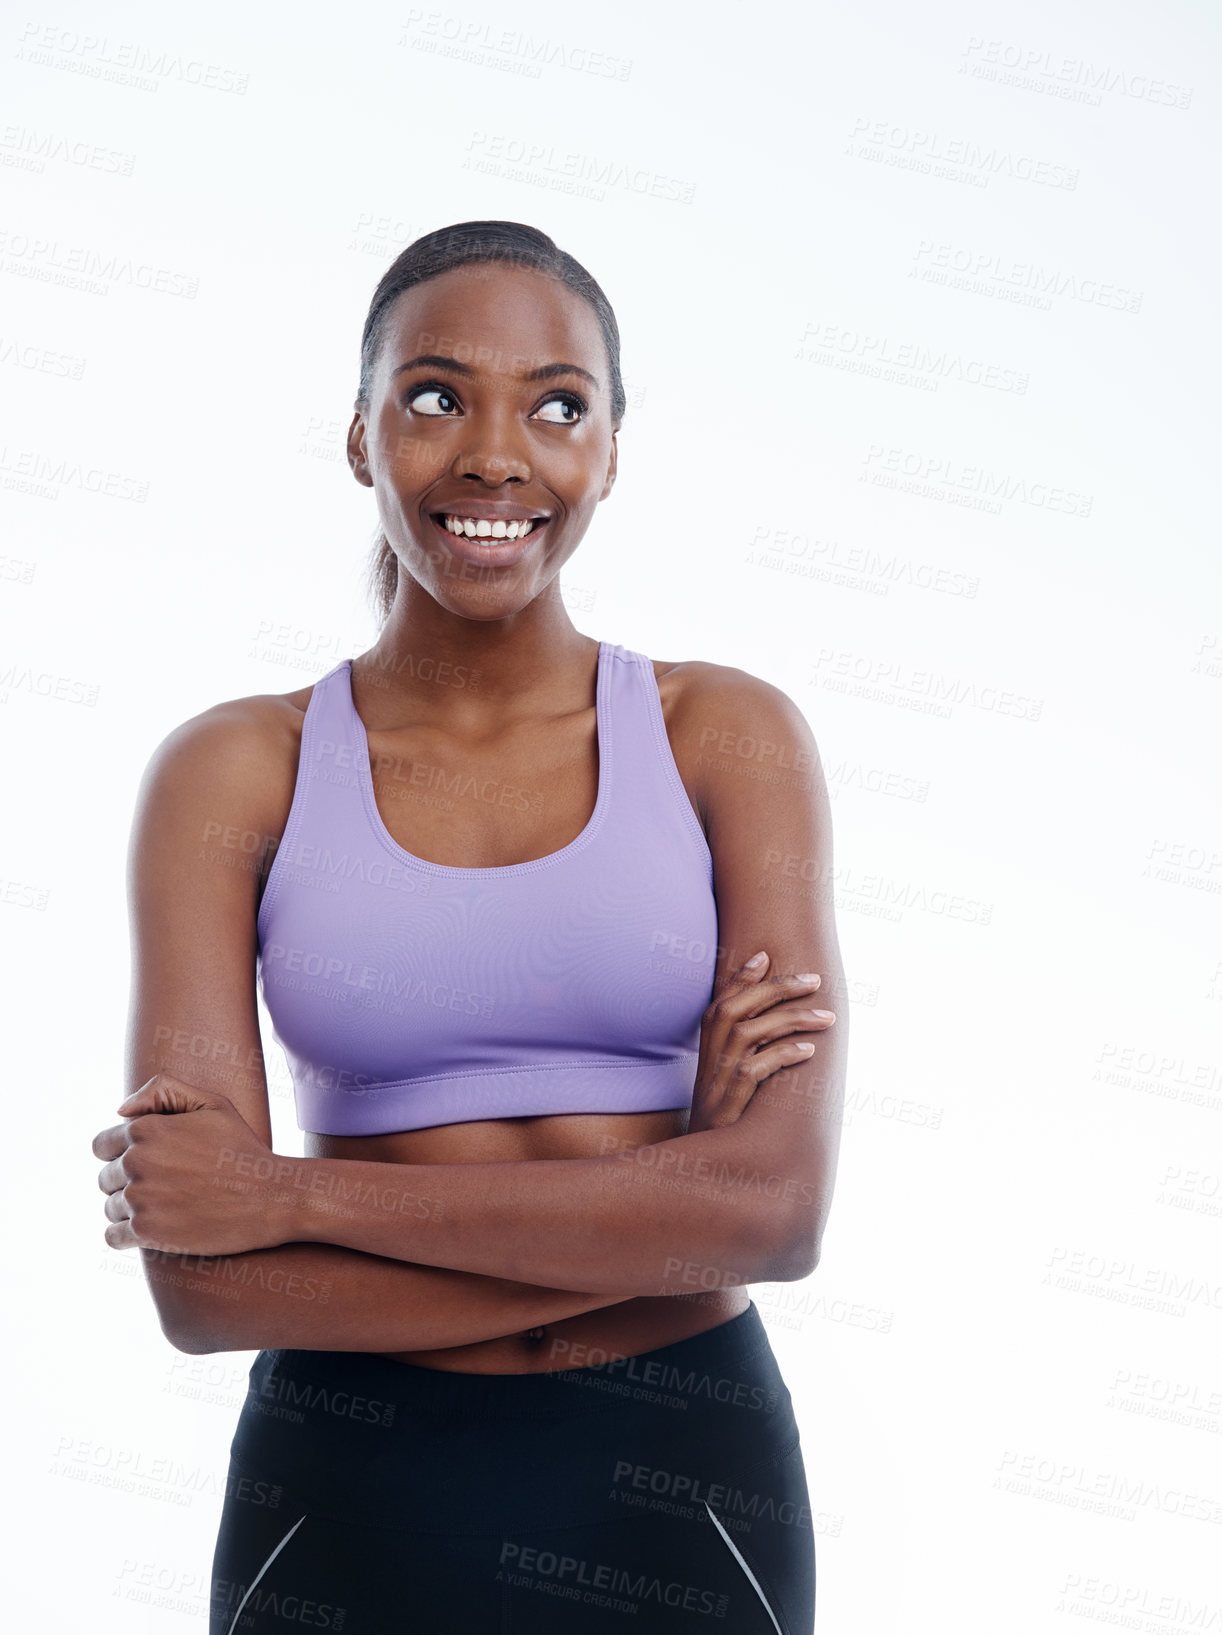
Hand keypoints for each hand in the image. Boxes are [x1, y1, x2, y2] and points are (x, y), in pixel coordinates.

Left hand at [91, 1072, 294, 1254]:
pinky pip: (113, 1236)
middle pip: (106, 1178)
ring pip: (110, 1207)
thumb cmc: (242, 1149)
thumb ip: (163, 1091)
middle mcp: (137, 1161)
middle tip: (164, 1187)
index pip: (102, 1145)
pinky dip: (126, 1235)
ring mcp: (140, 1197)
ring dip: (129, 1210)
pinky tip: (152, 1229)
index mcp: (145, 1129)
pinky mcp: (148, 1231)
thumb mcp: (213, 1104)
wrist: (271, 1196)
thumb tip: (119, 1112)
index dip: (122, 1153)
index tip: (148, 1163)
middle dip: (128, 1182)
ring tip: (164, 1208)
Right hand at [688, 952, 833, 1132]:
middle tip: (814, 980)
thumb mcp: (728, 1077)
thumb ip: (746, 1049)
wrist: (706, 1163)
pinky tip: (809, 1050)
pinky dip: (782, 1055)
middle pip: (735, 1008)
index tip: (765, 955)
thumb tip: (782, 1023)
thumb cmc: (727, 1117)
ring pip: (748, 1033)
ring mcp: (717, 1080)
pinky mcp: (729, 1104)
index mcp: (707, 1048)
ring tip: (826, 1017)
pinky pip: (754, 1070)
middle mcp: (709, 1058)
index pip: (721, 1001)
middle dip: (776, 988)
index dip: (740, 976)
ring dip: (791, 1019)